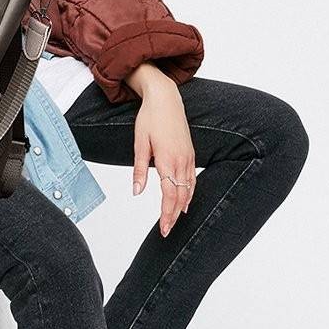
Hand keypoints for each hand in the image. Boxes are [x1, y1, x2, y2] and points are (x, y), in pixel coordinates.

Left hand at [125, 63, 195, 236]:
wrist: (165, 98)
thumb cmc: (149, 117)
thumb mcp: (139, 143)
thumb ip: (139, 169)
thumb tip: (136, 191)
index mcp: (167, 159)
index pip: (169, 195)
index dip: (167, 214)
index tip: (163, 229)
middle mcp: (181, 160)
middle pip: (181, 196)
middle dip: (174, 215)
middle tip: (166, 231)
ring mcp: (188, 156)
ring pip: (189, 189)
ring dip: (182, 206)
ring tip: (174, 220)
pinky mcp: (190, 152)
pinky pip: (192, 178)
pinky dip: (189, 192)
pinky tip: (184, 200)